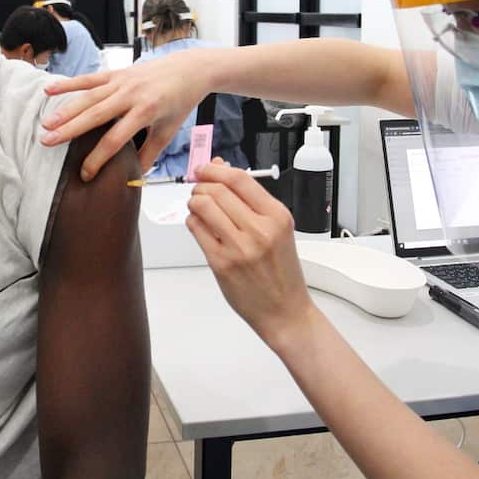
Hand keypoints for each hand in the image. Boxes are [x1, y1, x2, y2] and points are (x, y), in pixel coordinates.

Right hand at [41, 48, 215, 180]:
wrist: (189, 69)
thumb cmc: (179, 101)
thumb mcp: (167, 132)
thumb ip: (149, 154)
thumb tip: (132, 177)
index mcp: (146, 112)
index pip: (115, 140)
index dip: (98, 159)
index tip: (84, 174)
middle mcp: (131, 95)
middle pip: (95, 116)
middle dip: (69, 130)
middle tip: (47, 142)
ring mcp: (122, 81)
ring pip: (88, 97)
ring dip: (65, 110)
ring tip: (46, 124)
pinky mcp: (117, 72)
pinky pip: (89, 78)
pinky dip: (69, 84)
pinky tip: (49, 91)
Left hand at [186, 159, 316, 349]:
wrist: (285, 311)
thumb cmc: (281, 271)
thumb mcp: (277, 229)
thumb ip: (249, 200)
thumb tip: (220, 168)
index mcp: (277, 216)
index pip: (239, 179)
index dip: (215, 169)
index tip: (205, 169)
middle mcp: (260, 230)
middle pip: (217, 190)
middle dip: (201, 185)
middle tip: (200, 190)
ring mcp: (239, 247)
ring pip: (202, 206)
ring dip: (194, 202)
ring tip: (199, 208)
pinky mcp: (221, 263)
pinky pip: (196, 229)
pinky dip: (193, 221)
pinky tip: (200, 225)